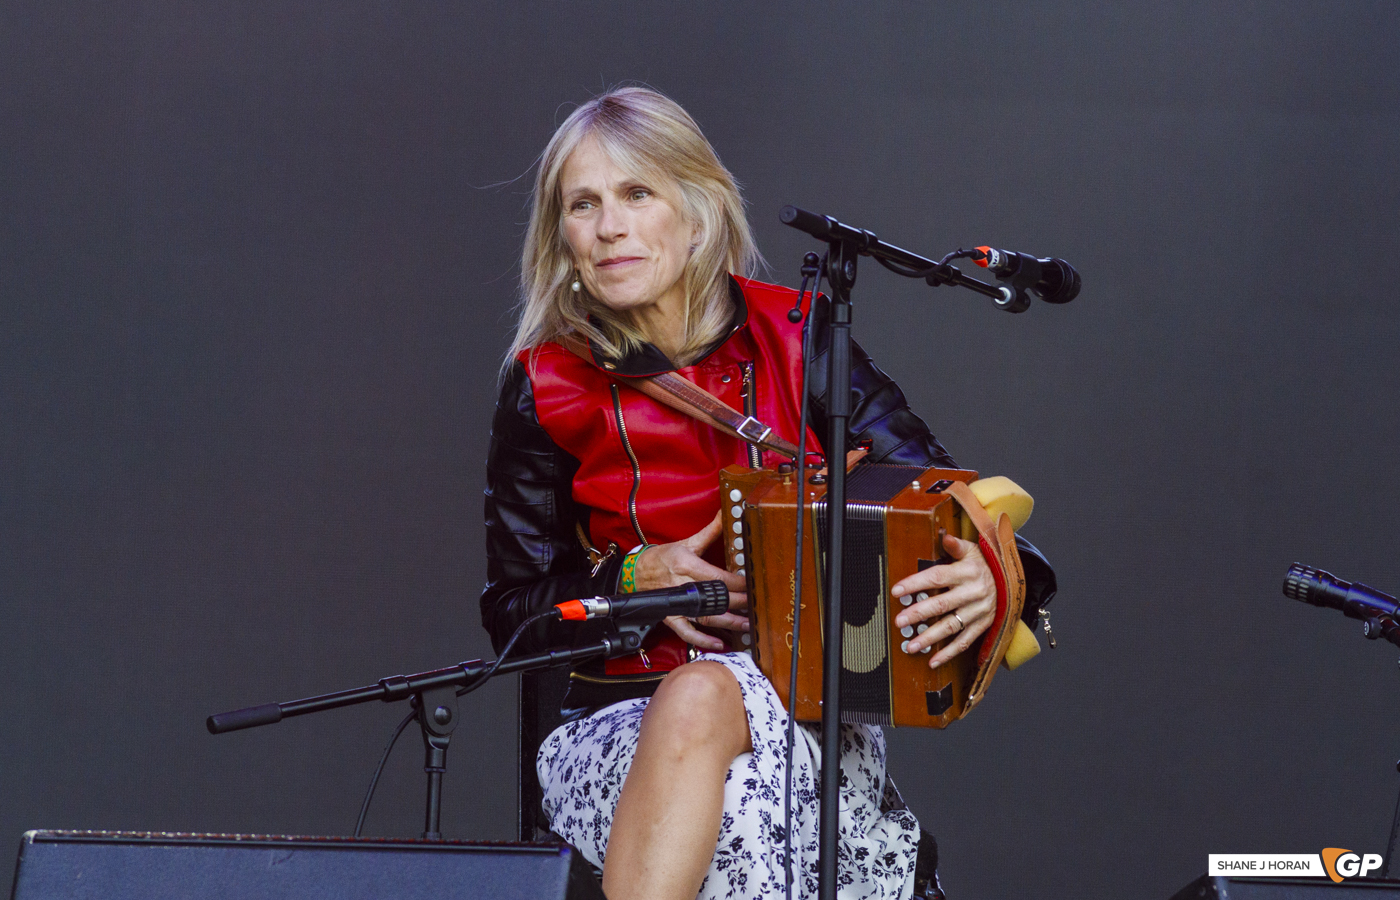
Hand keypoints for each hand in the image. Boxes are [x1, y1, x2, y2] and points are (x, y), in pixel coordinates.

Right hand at [632, 511, 748, 651]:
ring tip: (746, 625)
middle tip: (756, 606)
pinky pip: (687, 632)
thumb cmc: (661, 558)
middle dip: (738, 603)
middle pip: (716, 598)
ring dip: (728, 623)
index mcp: (686, 565)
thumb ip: (710, 532)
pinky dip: (703, 640)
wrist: (635, 573)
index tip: (752, 585)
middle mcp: (682, 585)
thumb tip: (725, 515)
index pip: (718, 577)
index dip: (738, 583)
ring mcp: (677, 604)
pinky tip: (720, 643)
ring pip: (706, 617)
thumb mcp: (686, 542)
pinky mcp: (671, 617)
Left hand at [891, 533, 997, 667]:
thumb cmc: (984, 563)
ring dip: (930, 638)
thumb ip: (956, 546)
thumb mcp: (973, 550)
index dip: (916, 584)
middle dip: (918, 614)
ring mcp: (979, 611)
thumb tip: (944, 536)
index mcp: (967, 572)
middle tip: (899, 621)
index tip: (896, 591)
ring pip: (951, 626)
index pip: (937, 577)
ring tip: (910, 645)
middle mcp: (973, 593)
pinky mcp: (983, 625)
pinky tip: (932, 660)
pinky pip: (965, 642)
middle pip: (942, 604)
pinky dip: (949, 653)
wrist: (1011, 580)